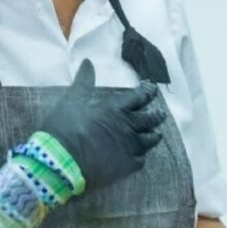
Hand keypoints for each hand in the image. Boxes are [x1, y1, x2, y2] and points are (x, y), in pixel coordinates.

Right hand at [41, 59, 165, 192]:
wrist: (64, 159)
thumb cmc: (67, 126)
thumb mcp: (73, 98)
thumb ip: (83, 81)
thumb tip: (88, 61)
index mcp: (116, 108)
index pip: (139, 96)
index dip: (147, 91)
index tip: (152, 88)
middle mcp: (128, 126)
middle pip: (150, 119)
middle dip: (157, 115)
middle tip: (162, 113)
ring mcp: (130, 147)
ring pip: (150, 140)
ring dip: (153, 136)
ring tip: (157, 134)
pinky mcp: (127, 166)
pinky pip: (140, 160)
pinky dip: (141, 156)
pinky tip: (140, 156)